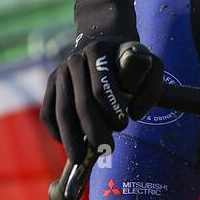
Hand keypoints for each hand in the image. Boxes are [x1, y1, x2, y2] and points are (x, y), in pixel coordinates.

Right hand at [39, 38, 163, 163]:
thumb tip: (134, 114)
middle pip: (80, 104)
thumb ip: (151, 89)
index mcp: (98, 52)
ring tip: (80, 158)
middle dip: (93, 131)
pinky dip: (56, 132)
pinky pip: (48, 112)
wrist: (104, 41)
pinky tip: (68, 145)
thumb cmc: (130, 61)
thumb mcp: (150, 65)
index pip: (101, 88)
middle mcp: (74, 60)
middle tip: (106, 150)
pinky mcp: (50, 84)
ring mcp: (59, 72)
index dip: (112, 111)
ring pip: (60, 111)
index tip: (124, 125)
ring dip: (71, 138)